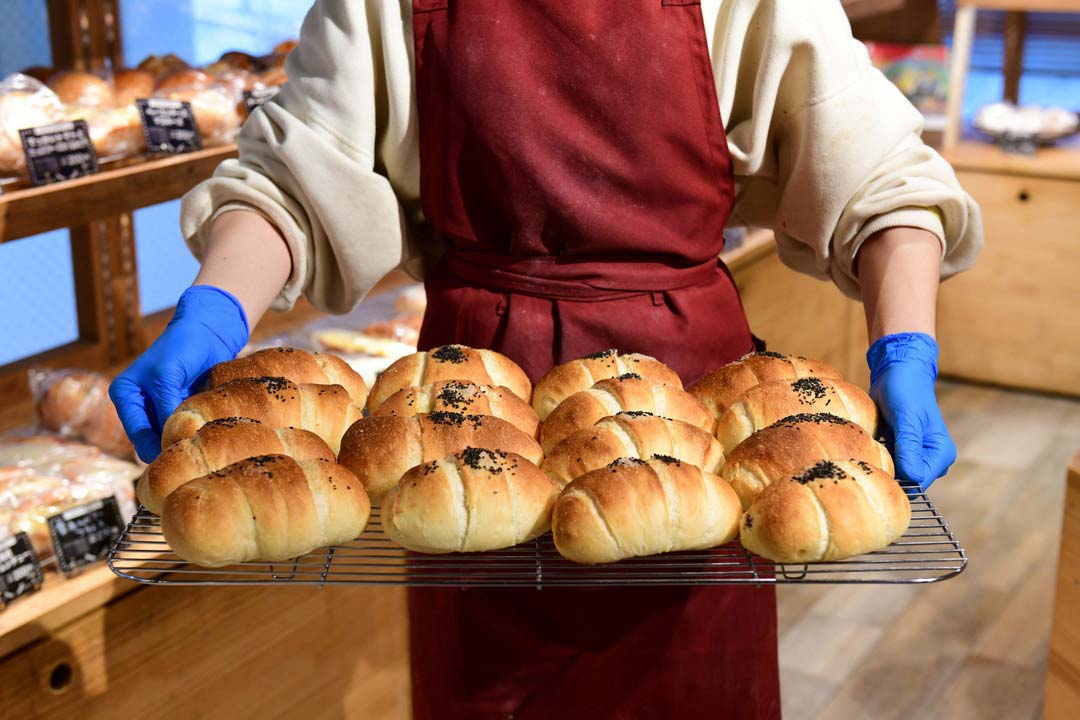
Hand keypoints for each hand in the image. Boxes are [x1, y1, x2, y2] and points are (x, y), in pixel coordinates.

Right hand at [109, 285, 248, 461]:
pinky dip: (195, 431)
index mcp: (125, 395)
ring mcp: (160, 409)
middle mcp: (139, 406)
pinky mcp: (180, 409)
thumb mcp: (168, 377)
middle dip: (171, 446)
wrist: (209, 331)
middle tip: (195, 450)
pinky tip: (209, 430)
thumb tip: (170, 442)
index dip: (157, 447)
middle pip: (151, 441)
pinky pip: (185, 429)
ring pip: (170, 438)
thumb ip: (165, 408)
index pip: (137, 433)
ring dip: (185, 439)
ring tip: (203, 439)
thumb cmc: (182, 346)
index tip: (182, 454)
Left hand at [867, 332, 955, 490]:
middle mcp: (932, 459)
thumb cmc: (905, 389)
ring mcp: (916, 456)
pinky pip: (887, 462)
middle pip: (905, 481)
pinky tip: (872, 440)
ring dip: (880, 461)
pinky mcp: (901, 450)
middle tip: (873, 448)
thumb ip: (909, 447)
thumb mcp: (906, 417)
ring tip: (873, 441)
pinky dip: (876, 455)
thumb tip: (911, 477)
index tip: (878, 462)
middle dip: (887, 469)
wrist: (897, 371)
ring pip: (894, 473)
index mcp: (941, 454)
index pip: (918, 482)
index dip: (896, 478)